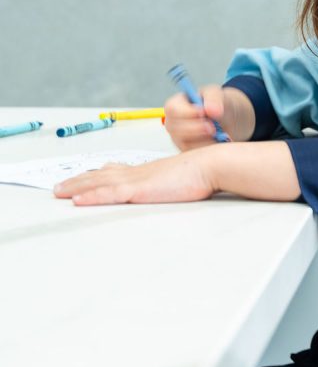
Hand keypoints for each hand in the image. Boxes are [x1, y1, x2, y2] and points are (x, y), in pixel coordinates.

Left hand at [53, 149, 216, 205]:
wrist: (210, 165)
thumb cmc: (202, 173)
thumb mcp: (182, 178)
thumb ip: (171, 181)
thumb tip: (170, 184)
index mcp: (147, 171)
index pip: (116, 171)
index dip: (97, 174)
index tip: (85, 175)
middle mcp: (137, 172)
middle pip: (100, 175)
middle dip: (79, 181)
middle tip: (60, 187)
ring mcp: (136, 179)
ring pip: (99, 183)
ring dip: (76, 188)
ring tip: (58, 193)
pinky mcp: (139, 189)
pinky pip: (109, 193)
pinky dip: (91, 196)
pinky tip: (77, 200)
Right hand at [163, 83, 226, 149]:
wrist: (228, 119)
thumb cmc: (217, 104)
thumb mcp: (217, 94)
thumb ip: (214, 98)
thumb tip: (212, 111)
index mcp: (176, 104)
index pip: (172, 109)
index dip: (187, 112)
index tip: (203, 113)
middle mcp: (174, 123)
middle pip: (176, 129)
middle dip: (196, 129)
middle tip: (213, 128)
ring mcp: (179, 139)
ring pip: (185, 144)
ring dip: (203, 140)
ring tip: (218, 135)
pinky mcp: (187, 151)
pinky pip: (194, 154)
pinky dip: (207, 149)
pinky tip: (216, 142)